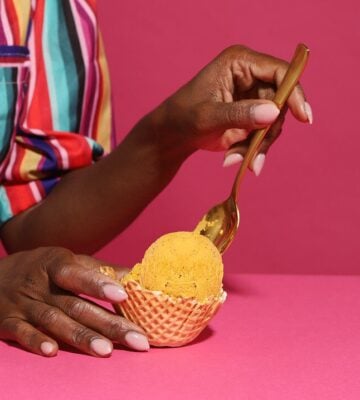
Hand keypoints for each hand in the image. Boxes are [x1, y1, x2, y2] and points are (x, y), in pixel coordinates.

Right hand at [0, 247, 148, 356]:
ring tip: (106, 350)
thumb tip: (133, 274)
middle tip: (137, 339)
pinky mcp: (9, 322)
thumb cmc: (43, 268)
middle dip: (108, 324)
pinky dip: (36, 342)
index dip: (99, 284)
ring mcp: (24, 304)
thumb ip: (99, 269)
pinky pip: (22, 333)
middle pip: (76, 306)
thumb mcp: (68, 260)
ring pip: (54, 322)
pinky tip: (53, 351)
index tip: (124, 295)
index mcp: (57, 265)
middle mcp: (41, 286)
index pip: (78, 274)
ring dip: (80, 337)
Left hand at [155, 45, 311, 173]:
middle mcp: (250, 76)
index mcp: (239, 63)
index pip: (279, 72)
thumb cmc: (183, 118)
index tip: (303, 117)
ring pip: (274, 122)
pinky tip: (234, 159)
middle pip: (280, 102)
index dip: (294, 93)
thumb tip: (274, 112)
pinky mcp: (251, 116)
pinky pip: (264, 134)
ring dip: (259, 145)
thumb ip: (240, 114)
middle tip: (254, 156)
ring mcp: (252, 97)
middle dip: (268, 132)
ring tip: (238, 160)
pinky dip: (253, 150)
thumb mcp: (208, 116)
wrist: (173, 135)